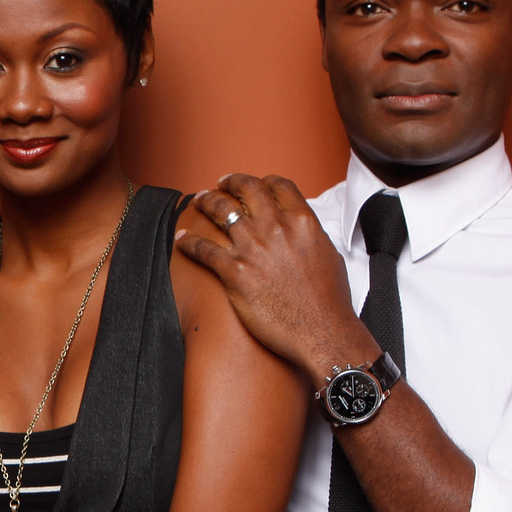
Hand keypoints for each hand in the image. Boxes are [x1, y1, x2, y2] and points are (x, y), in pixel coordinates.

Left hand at [177, 174, 370, 374]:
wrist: (321, 331)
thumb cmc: (329, 301)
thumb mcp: (329, 255)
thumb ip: (311, 236)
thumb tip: (303, 231)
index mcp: (302, 221)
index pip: (279, 186)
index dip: (262, 180)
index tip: (253, 183)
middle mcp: (276, 229)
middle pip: (247, 190)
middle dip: (231, 182)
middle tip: (221, 184)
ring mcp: (253, 249)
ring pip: (222, 212)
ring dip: (207, 203)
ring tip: (200, 201)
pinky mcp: (235, 273)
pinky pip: (204, 249)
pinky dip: (189, 241)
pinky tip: (182, 239)